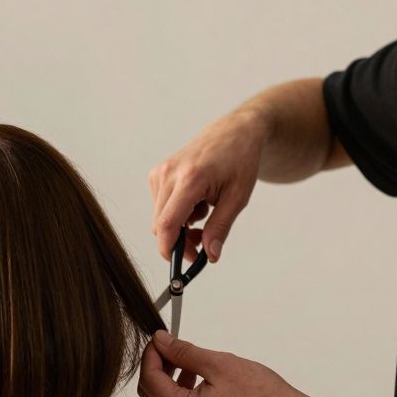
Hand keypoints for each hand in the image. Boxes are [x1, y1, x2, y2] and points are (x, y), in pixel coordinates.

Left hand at [137, 330, 311, 396]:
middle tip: (170, 346)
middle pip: (151, 395)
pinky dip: (181, 394)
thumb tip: (161, 342)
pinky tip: (197, 378)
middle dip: (156, 367)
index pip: (149, 380)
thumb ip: (184, 352)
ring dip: (169, 380)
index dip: (151, 355)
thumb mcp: (220, 365)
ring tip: (188, 361)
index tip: (159, 338)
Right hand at [148, 109, 269, 263]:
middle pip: (160, 225)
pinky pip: (160, 206)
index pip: (167, 224)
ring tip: (205, 212)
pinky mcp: (157, 173)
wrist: (235, 132)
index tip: (181, 263)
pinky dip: (176, 212)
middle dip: (179, 241)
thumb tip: (210, 256)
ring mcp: (160, 172)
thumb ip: (220, 228)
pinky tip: (195, 201)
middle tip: (202, 243)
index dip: (170, 249)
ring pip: (160, 218)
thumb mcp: (238, 198)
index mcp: (191, 178)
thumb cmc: (240, 161)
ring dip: (179, 226)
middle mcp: (169, 174)